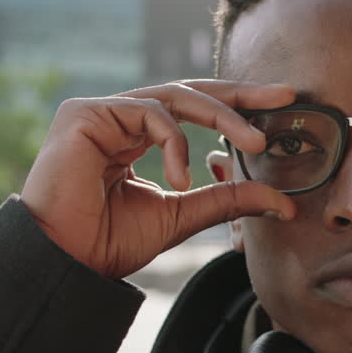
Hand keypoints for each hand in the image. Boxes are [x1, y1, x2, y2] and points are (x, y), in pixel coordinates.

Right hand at [20, 80, 296, 278]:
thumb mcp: (184, 215)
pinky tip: (180, 180)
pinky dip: (176, 143)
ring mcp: (102, 112)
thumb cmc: (110, 241)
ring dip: (223, 116)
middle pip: (190, 91)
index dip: (237, 108)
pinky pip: (150, 113)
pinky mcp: (85, 113)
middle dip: (241, 93)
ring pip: (176, 96)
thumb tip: (283, 202)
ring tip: (255, 143)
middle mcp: (120, 119)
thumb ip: (227, 200)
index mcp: (139, 138)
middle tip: (284, 94)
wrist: (66, 261)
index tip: (281, 106)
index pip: (194, 111)